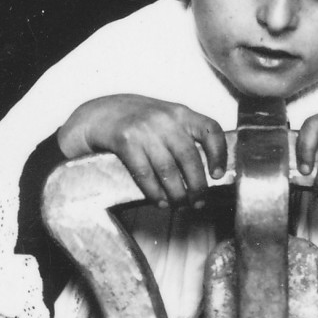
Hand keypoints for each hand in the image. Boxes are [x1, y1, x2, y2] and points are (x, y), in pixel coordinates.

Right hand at [56, 95, 227, 206]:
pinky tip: (160, 201)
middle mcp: (165, 119)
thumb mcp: (165, 119)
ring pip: (169, 170)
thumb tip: (206, 173)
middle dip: (197, 186)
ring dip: (176, 194)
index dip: (219, 154)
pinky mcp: (125, 141)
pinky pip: (145, 174)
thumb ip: (184, 136)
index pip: (210, 130)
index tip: (218, 175)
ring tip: (179, 205)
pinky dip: (154, 193)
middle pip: (190, 158)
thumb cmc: (136, 121)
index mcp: (180, 112)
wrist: (98, 113)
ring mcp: (144, 129)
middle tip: (198, 202)